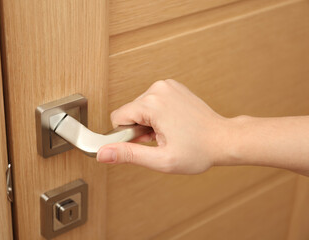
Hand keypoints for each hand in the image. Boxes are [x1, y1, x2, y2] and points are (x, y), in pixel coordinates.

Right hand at [96, 79, 230, 173]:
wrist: (223, 139)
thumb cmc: (198, 150)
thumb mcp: (161, 159)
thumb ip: (128, 154)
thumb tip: (102, 153)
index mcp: (152, 103)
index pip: (117, 117)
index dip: (127, 135)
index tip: (146, 142)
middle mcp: (158, 89)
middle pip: (129, 111)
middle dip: (139, 129)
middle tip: (160, 139)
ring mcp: (167, 85)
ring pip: (139, 107)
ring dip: (148, 122)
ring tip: (168, 131)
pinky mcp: (172, 87)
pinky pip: (151, 101)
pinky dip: (156, 114)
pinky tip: (171, 123)